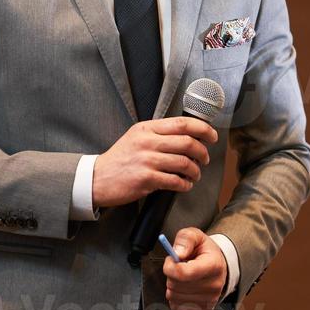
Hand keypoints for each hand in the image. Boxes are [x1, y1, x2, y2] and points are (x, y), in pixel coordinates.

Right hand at [92, 117, 217, 207]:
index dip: (203, 129)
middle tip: (204, 160)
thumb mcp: (137, 137)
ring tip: (194, 175)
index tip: (212, 136)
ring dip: (195, 171)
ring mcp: (146, 160)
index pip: (183, 124)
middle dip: (202, 153)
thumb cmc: (121, 159)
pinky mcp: (146, 179)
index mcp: (147, 128)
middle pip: (188, 143)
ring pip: (184, 163)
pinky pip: (175, 181)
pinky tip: (184, 185)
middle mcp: (147, 142)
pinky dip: (185, 184)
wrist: (97, 178)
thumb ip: (160, 134)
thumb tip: (190, 136)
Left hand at [163, 227, 228, 309]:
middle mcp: (214, 285)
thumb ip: (185, 239)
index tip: (173, 260)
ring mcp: (209, 300)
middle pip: (176, 285)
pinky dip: (176, 297)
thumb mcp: (196, 236)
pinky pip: (177, 306)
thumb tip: (177, 253)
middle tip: (181, 267)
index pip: (183, 273)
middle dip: (171, 275)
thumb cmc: (205, 252)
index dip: (170, 266)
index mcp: (213, 265)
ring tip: (184, 277)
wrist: (219, 267)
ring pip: (173, 296)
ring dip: (173, 286)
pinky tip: (185, 288)